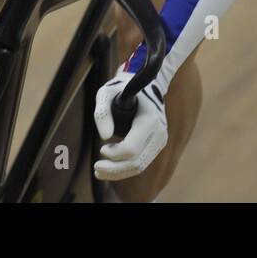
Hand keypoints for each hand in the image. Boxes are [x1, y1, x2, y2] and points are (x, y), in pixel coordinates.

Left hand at [92, 65, 167, 180]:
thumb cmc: (122, 88)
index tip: (102, 149)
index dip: (114, 154)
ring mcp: (160, 140)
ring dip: (118, 173)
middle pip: (136, 163)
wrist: (145, 85)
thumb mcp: (106, 93)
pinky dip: (125, 169)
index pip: (131, 148)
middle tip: (96, 168)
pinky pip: (141, 163)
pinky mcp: (157, 145)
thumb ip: (102, 112)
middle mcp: (159, 132)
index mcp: (149, 119)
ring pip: (139, 167)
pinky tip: (110, 168)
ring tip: (99, 171)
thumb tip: (104, 137)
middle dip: (114, 169)